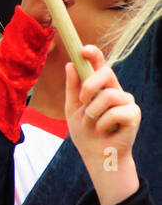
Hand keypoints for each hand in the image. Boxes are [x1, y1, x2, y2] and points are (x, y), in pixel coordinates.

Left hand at [65, 45, 139, 204]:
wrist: (95, 154)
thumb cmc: (85, 130)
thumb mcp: (72, 107)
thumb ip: (72, 87)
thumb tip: (70, 64)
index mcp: (99, 86)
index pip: (99, 64)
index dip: (94, 54)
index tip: (83, 50)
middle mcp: (115, 90)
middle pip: (106, 72)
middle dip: (90, 85)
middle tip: (82, 100)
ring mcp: (126, 101)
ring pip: (109, 95)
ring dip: (93, 112)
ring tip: (91, 123)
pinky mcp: (134, 115)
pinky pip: (116, 112)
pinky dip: (103, 123)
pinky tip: (103, 130)